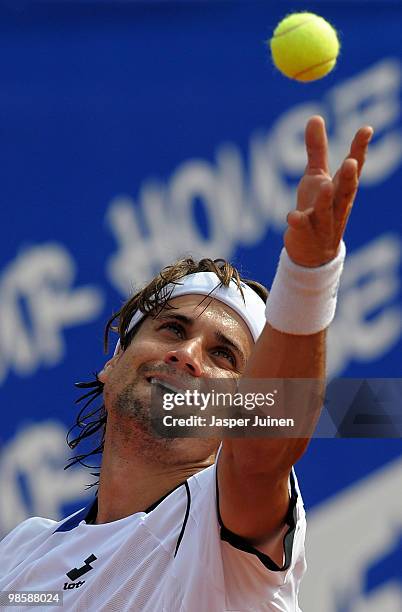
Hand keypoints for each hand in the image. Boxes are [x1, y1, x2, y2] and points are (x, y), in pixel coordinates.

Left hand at [284, 115, 372, 266]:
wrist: (311, 253)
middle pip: (345, 191)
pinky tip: (291, 215)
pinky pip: (301, 227)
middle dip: (349, 177)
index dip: (360, 149)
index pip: (353, 168)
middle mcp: (336, 205)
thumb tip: (315, 116)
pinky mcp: (304, 234)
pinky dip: (297, 221)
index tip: (367, 129)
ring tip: (326, 185)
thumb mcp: (315, 177)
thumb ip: (316, 149)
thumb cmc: (316, 209)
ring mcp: (322, 222)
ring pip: (326, 211)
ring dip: (326, 199)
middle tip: (351, 162)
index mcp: (341, 189)